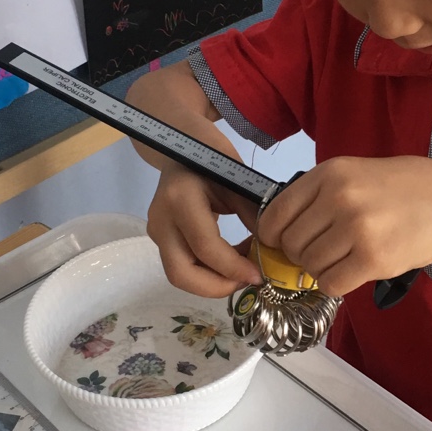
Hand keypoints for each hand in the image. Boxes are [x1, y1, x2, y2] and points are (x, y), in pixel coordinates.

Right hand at [147, 164, 261, 299]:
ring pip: (179, 274)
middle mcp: (162, 219)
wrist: (182, 143)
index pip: (205, 247)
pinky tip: (231, 261)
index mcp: (181, 198)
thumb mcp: (239, 180)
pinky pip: (182, 265)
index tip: (259, 275)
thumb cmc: (214, 156)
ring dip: (213, 282)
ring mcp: (157, 230)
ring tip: (242, 270)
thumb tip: (274, 252)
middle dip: (217, 287)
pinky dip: (207, 272)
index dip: (233, 269)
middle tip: (247, 281)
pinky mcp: (160, 238)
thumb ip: (255, 216)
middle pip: (181, 273)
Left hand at [257, 156, 431, 297]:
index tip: (280, 244)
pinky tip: (351, 272)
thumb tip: (280, 232)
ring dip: (321, 269)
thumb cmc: (402, 188)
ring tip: (343, 259)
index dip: (273, 236)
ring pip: (310, 265)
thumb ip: (318, 196)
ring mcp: (356, 229)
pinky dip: (336, 283)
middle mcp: (338, 198)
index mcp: (329, 174)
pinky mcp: (373, 259)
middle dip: (301, 254)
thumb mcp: (353, 173)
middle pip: (291, 243)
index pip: (276, 214)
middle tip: (323, 252)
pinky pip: (331, 283)